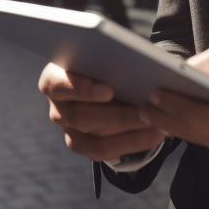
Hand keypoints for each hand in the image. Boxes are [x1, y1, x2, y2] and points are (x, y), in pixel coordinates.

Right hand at [39, 63, 164, 161]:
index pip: (56, 84)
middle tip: (144, 109)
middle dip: (116, 114)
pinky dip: (133, 142)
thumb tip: (134, 67)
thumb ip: (111, 60)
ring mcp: (69, 130)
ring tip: (155, 120)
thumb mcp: (105, 57)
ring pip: (95, 136)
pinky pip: (106, 150)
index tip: (109, 90)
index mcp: (53, 79)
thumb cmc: (104, 64)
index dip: (81, 89)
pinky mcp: (84, 146)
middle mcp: (57, 108)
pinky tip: (155, 133)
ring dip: (128, 129)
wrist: (109, 83)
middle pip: (80, 116)